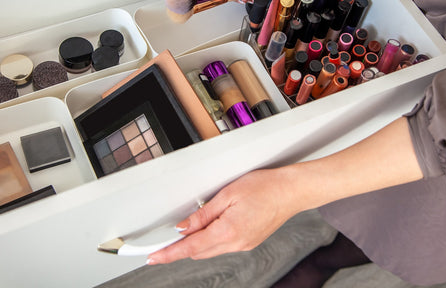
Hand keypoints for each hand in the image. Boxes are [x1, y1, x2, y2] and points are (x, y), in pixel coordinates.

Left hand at [146, 168, 301, 264]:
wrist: (291, 191)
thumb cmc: (265, 187)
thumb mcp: (227, 194)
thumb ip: (203, 214)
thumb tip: (184, 227)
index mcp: (228, 231)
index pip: (190, 247)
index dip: (169, 254)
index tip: (154, 258)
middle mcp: (236, 243)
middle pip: (198, 252)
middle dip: (182, 246)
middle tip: (168, 236)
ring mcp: (244, 245)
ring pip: (211, 250)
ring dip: (198, 242)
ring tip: (195, 224)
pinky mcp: (250, 243)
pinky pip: (224, 246)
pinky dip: (213, 239)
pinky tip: (214, 225)